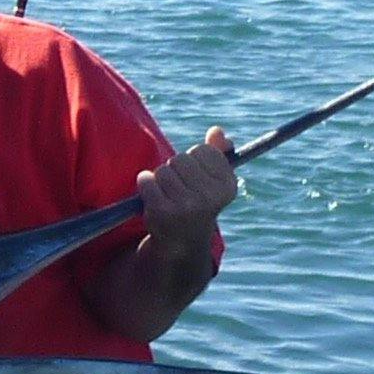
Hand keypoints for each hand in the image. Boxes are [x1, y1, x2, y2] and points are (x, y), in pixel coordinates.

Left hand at [134, 129, 238, 247]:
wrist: (181, 242)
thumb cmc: (198, 203)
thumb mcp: (214, 181)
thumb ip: (218, 153)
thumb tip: (216, 131)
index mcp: (227, 186)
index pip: (204, 150)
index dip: (195, 160)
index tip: (197, 177)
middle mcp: (210, 197)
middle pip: (181, 158)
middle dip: (176, 169)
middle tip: (180, 188)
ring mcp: (186, 205)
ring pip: (163, 169)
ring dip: (160, 178)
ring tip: (168, 194)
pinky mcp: (162, 212)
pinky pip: (147, 180)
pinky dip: (145, 184)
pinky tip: (153, 197)